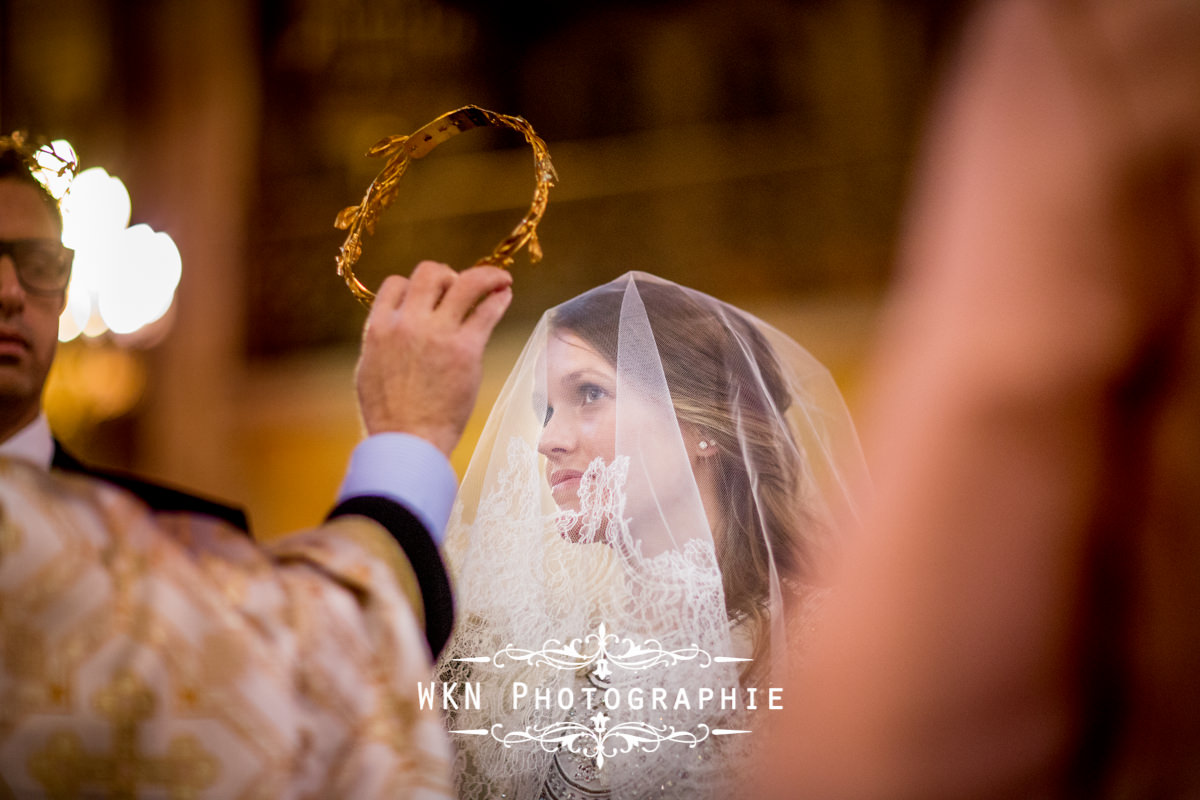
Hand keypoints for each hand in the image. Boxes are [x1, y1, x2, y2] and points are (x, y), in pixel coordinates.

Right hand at [355, 260, 512, 456]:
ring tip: (500, 279)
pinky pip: (486, 311)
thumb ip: (382, 343)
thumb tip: (391, 330)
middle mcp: (408, 323)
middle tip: (462, 286)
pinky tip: (505, 296)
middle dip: (447, 275)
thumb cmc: (388, 416)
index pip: (396, 284)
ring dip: (485, 276)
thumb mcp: (370, 370)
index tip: (430, 295)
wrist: (407, 441)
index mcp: (379, 327)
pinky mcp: (465, 349)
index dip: (414, 286)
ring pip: (463, 282)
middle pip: (429, 273)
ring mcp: (437, 334)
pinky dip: (498, 298)